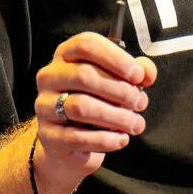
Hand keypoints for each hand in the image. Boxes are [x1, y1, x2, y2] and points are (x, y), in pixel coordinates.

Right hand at [0, 31, 155, 193]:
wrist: (67, 149)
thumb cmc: (98, 107)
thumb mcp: (116, 87)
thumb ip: (134, 75)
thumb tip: (148, 72)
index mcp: (65, 58)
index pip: (84, 44)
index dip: (115, 57)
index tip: (138, 75)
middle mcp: (49, 80)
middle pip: (84, 77)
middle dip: (120, 92)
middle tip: (141, 105)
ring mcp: (45, 111)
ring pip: (82, 107)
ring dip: (117, 117)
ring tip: (136, 124)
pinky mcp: (49, 140)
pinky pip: (80, 139)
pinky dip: (107, 140)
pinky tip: (122, 141)